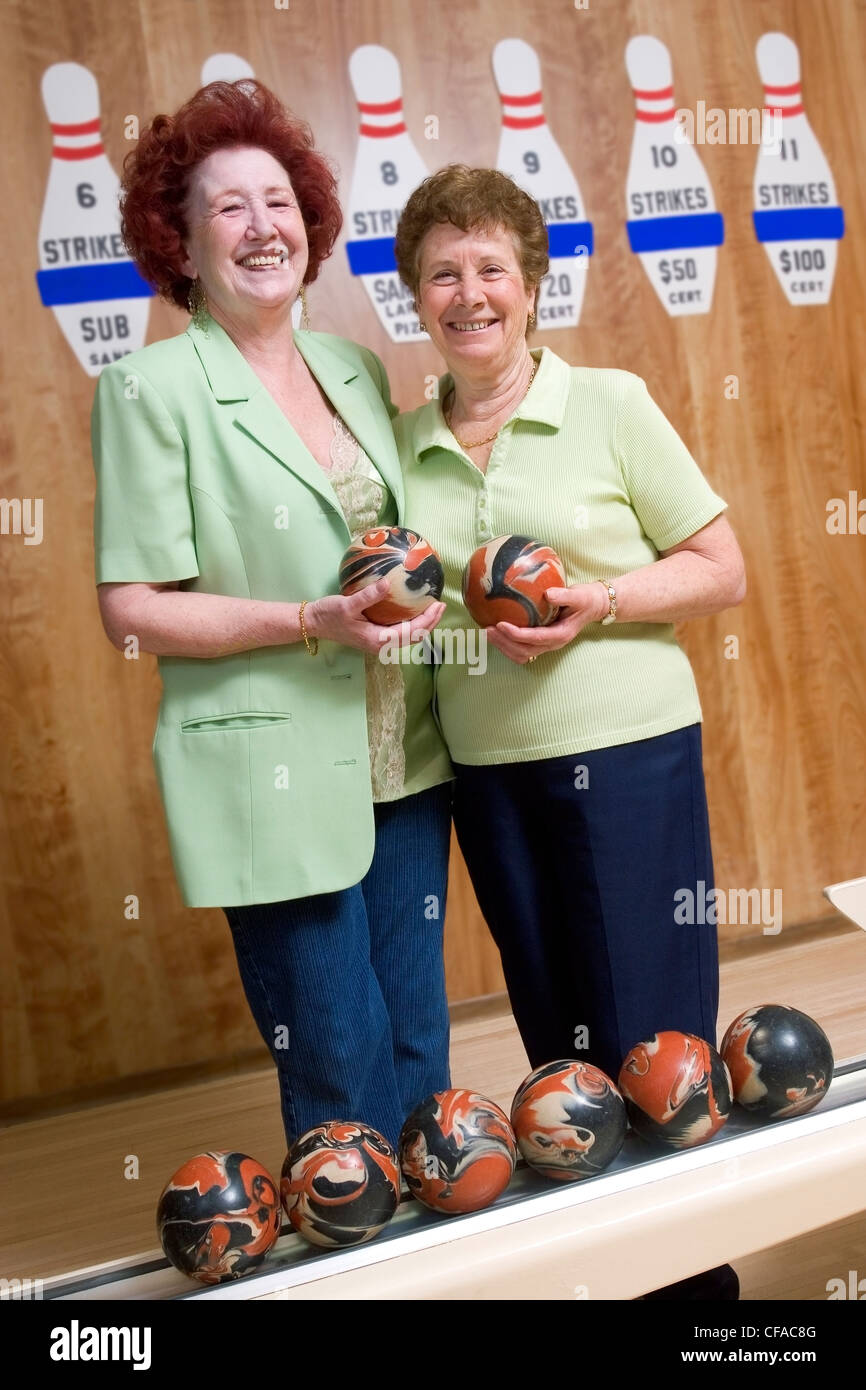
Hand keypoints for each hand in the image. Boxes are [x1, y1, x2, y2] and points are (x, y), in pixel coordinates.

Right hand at [305, 579, 445, 655]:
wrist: (314, 623)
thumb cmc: (329, 615)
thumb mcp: (347, 604)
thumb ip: (368, 596)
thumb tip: (388, 584)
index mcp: (378, 640)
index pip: (411, 632)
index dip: (428, 620)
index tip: (438, 605)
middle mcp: (381, 644)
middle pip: (414, 637)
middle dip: (430, 623)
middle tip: (441, 605)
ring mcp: (379, 642)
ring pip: (408, 636)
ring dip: (422, 624)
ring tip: (432, 608)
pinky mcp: (376, 636)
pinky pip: (399, 632)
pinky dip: (411, 622)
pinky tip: (414, 610)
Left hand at [486, 583, 606, 664]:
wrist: (592, 606)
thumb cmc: (585, 599)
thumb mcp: (579, 595)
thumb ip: (565, 596)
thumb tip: (548, 593)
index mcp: (560, 635)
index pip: (535, 638)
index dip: (516, 634)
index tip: (501, 624)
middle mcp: (552, 644)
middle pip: (524, 651)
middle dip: (504, 643)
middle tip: (487, 629)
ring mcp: (546, 645)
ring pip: (521, 654)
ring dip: (503, 646)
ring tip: (488, 632)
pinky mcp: (540, 642)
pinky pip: (521, 649)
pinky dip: (507, 644)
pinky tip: (496, 632)